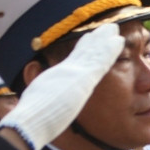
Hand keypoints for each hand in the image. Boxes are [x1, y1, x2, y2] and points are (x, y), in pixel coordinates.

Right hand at [0, 23, 123, 149]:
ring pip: (93, 51)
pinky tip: (118, 41)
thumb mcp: (39, 103)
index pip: (73, 59)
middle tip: (107, 28)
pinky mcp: (84, 78)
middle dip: (95, 39)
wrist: (31, 120)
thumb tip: (42, 100)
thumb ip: (47, 98)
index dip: (83, 47)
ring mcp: (75, 73)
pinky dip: (110, 50)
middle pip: (84, 50)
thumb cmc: (32, 119)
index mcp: (56, 77)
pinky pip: (100, 61)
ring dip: (104, 39)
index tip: (89, 37)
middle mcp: (66, 71)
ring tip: (114, 29)